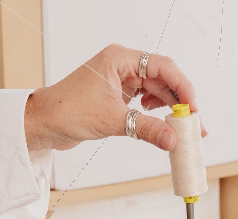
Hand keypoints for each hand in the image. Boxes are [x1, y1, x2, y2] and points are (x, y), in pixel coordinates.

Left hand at [24, 44, 205, 151]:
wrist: (43, 124)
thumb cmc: (66, 111)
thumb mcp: (112, 120)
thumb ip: (146, 129)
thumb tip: (172, 140)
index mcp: (119, 59)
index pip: (162, 67)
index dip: (182, 87)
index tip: (193, 109)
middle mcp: (122, 67)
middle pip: (162, 81)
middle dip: (179, 103)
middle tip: (194, 125)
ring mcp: (120, 82)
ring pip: (155, 93)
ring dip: (168, 111)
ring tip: (179, 129)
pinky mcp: (117, 98)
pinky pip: (144, 104)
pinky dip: (154, 115)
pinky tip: (159, 124)